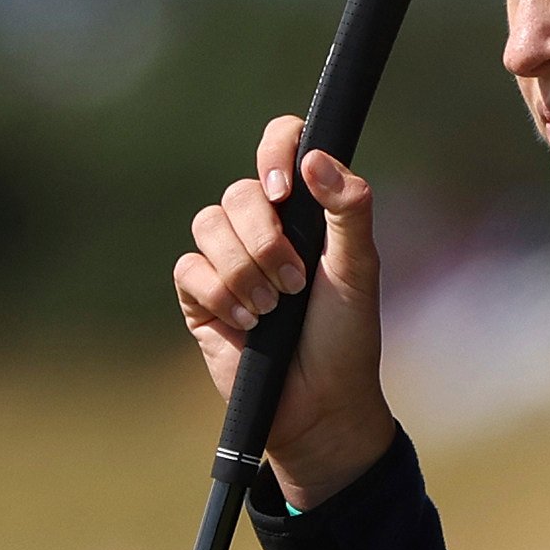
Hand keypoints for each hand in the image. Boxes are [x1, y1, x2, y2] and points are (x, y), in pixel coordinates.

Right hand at [173, 114, 396, 504]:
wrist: (320, 402)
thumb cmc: (346, 336)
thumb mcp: (359, 269)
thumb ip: (349, 209)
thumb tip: (315, 158)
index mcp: (302, 210)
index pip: (280, 146)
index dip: (274, 152)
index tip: (285, 191)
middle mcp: (260, 226)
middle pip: (238, 194)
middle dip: (265, 240)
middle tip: (295, 285)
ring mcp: (226, 260)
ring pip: (207, 225)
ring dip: (244, 270)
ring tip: (272, 310)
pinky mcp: (200, 296)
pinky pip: (190, 269)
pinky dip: (221, 294)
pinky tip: (248, 324)